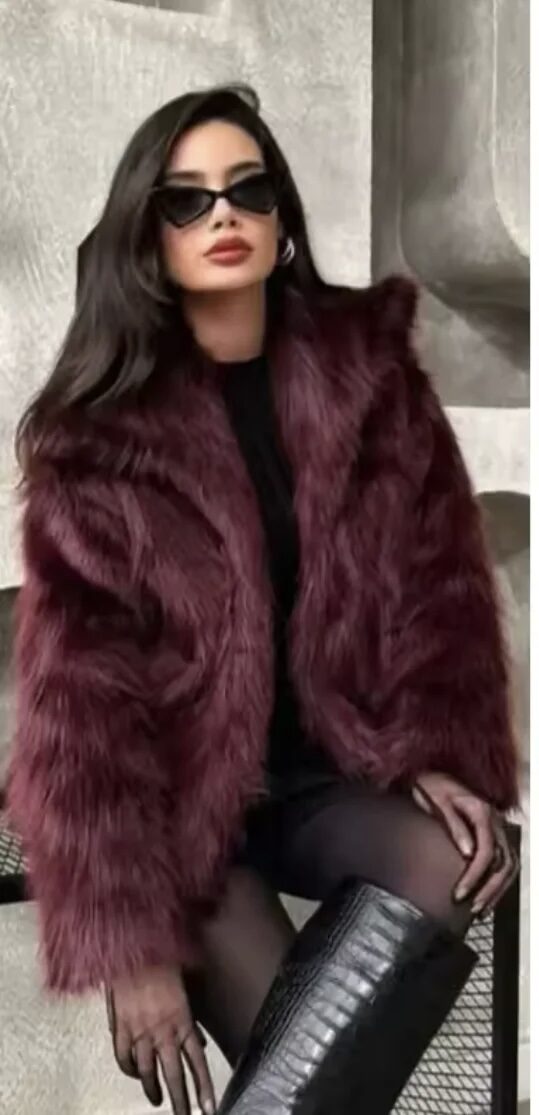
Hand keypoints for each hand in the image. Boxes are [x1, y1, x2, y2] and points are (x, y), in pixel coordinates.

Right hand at [106, 965, 214, 1114]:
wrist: (134, 947)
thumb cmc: (163, 960)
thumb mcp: (186, 987)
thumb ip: (191, 1018)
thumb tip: (198, 1039)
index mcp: (183, 1020)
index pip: (197, 1063)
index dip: (204, 1088)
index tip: (209, 1109)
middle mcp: (163, 1031)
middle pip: (173, 1075)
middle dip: (180, 1101)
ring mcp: (140, 1031)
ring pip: (147, 1072)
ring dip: (153, 1089)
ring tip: (158, 1100)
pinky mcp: (121, 1027)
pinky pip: (123, 1057)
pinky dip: (128, 1068)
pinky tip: (133, 1073)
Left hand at [412, 771, 517, 916]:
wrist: (434, 773)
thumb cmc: (431, 786)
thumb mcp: (438, 802)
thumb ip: (454, 826)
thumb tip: (468, 854)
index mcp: (482, 811)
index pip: (486, 850)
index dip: (474, 875)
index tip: (458, 894)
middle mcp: (496, 820)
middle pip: (503, 861)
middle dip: (488, 888)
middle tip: (470, 908)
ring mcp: (498, 827)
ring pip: (509, 864)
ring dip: (496, 889)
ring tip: (479, 909)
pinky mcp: (495, 833)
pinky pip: (505, 861)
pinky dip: (499, 881)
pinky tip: (486, 897)